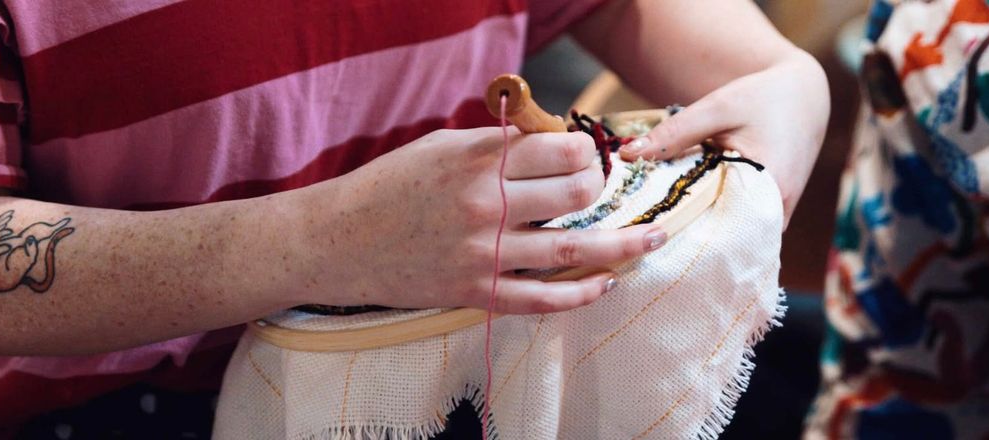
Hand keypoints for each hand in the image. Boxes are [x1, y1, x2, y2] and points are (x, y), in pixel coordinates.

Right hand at [294, 128, 667, 313]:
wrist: (337, 240)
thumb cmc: (389, 187)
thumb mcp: (441, 147)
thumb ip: (497, 145)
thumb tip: (550, 141)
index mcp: (479, 162)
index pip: (561, 150)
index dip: (587, 152)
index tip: (588, 157)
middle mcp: (486, 205)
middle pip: (577, 195)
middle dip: (601, 190)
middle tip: (601, 192)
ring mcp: (483, 253)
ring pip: (573, 251)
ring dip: (622, 246)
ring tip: (652, 239)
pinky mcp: (474, 292)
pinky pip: (541, 300)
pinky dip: (580, 295)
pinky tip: (604, 286)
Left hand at [618, 52, 828, 226]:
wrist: (803, 96)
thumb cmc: (762, 98)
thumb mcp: (716, 108)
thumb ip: (674, 133)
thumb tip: (627, 155)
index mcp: (768, 184)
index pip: (720, 227)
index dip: (682, 234)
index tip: (646, 234)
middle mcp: (778, 209)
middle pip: (725, 240)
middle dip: (687, 241)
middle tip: (644, 237)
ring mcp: (778, 216)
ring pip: (733, 239)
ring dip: (702, 235)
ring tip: (659, 232)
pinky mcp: (774, 214)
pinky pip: (742, 231)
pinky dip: (716, 226)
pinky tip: (685, 219)